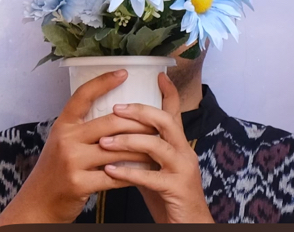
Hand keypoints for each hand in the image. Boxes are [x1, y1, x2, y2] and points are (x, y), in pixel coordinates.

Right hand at [0, 70, 154, 226]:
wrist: (37, 206)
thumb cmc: (57, 169)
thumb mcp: (64, 141)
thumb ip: (85, 126)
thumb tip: (118, 107)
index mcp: (63, 124)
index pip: (83, 95)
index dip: (103, 81)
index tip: (124, 72)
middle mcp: (66, 139)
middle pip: (111, 122)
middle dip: (139, 122)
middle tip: (158, 122)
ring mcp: (71, 162)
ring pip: (118, 148)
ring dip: (142, 148)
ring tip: (158, 144)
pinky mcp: (78, 184)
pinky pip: (114, 175)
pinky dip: (133, 172)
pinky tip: (145, 170)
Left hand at [100, 73, 213, 223]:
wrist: (188, 225)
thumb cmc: (169, 198)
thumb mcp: (157, 169)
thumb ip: (145, 154)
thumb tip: (121, 139)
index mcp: (180, 145)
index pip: (176, 112)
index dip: (168, 93)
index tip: (158, 75)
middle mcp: (185, 151)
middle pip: (166, 122)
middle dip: (141, 112)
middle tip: (117, 108)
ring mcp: (183, 169)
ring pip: (157, 146)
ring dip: (129, 141)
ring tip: (105, 142)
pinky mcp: (176, 189)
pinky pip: (151, 177)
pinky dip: (129, 172)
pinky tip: (111, 170)